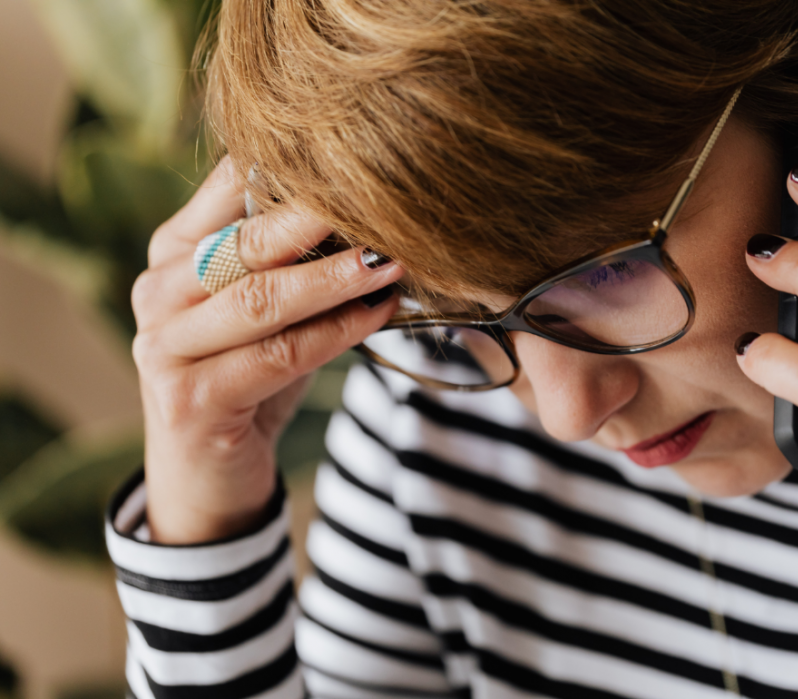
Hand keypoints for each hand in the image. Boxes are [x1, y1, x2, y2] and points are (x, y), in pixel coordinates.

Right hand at [132, 157, 401, 543]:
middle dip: (316, 219)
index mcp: (173, 252)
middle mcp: (158, 291)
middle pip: (245, 243)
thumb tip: (371, 212)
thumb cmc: (247, 377)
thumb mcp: (265, 310)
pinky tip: (376, 315)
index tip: (354, 153)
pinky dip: (334, 333)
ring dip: (333, 279)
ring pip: (261, 299)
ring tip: (387, 260)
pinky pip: (277, 356)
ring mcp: (165, 347)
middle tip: (379, 200)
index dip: (288, 169)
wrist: (207, 474)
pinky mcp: (189, 399)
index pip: (226, 190)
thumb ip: (292, 262)